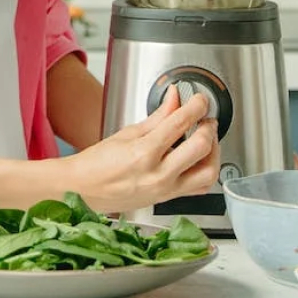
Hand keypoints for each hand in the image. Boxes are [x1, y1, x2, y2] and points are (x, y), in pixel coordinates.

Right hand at [63, 87, 220, 214]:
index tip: (200, 99)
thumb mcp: (126, 133)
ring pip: (208, 172)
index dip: (196, 106)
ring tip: (206, 140)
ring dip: (214, 152)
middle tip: (205, 118)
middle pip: (201, 147)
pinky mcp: (169, 199)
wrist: (83, 189)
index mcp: (143, 152)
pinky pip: (200, 188)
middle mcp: (158, 174)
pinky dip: (206, 172)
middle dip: (209, 127)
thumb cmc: (97, 163)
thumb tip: (174, 99)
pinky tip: (200, 160)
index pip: (180, 122)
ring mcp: (166, 189)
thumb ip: (157, 116)